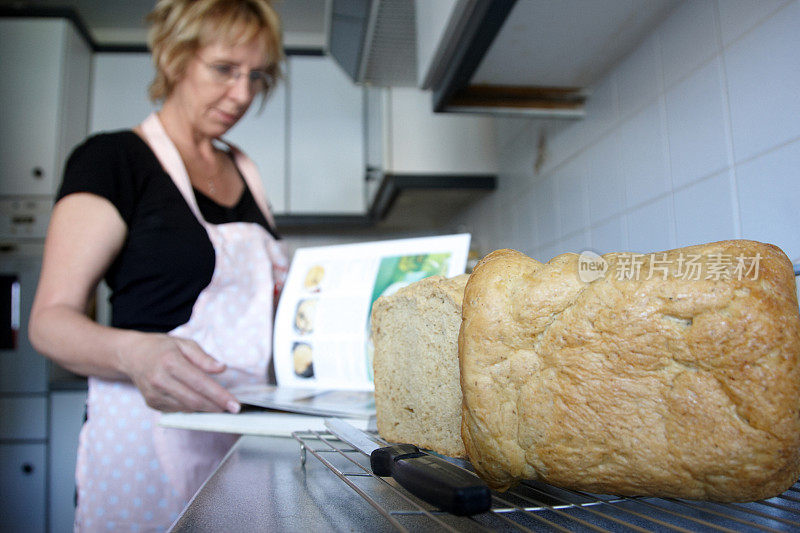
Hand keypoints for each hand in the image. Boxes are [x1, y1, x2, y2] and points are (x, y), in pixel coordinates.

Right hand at [121, 333, 240, 412]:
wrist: (132, 355)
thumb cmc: (162, 347)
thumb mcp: (185, 344)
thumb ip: (204, 358)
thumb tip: (221, 369)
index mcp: (170, 362)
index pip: (200, 383)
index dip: (219, 396)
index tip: (235, 404)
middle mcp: (160, 380)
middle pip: (194, 400)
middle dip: (216, 407)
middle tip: (232, 408)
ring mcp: (154, 394)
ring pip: (186, 408)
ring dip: (205, 409)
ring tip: (218, 403)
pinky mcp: (151, 403)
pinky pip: (177, 410)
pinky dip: (191, 407)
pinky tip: (198, 401)